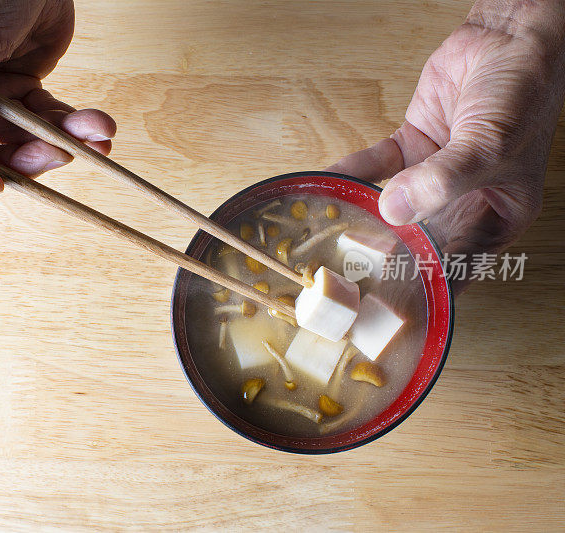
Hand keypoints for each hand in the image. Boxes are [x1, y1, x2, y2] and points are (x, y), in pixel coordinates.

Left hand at [326, 4, 564, 290]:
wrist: (508, 37)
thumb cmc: (523, 95)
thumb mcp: (489, 147)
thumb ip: (442, 181)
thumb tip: (394, 210)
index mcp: (496, 216)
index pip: (458, 265)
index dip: (427, 288)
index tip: (392, 308)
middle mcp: (463, 201)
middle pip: (419, 241)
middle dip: (385, 258)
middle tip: (346, 280)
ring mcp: (432, 174)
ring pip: (392, 205)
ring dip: (363, 217)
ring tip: (328, 240)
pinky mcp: (410, 145)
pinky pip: (375, 165)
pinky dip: (352, 172)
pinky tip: (328, 183)